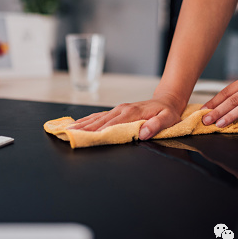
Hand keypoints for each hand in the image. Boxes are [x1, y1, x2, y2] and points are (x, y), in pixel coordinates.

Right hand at [70, 94, 184, 139]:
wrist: (167, 100)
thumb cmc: (167, 112)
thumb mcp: (168, 119)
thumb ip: (157, 126)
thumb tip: (143, 133)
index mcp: (132, 113)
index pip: (112, 125)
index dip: (98, 132)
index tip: (85, 138)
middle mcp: (122, 110)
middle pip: (99, 121)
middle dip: (84, 129)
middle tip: (69, 135)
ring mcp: (118, 109)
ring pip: (97, 118)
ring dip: (82, 124)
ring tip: (68, 130)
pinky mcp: (117, 111)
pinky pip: (100, 116)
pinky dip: (88, 120)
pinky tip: (78, 123)